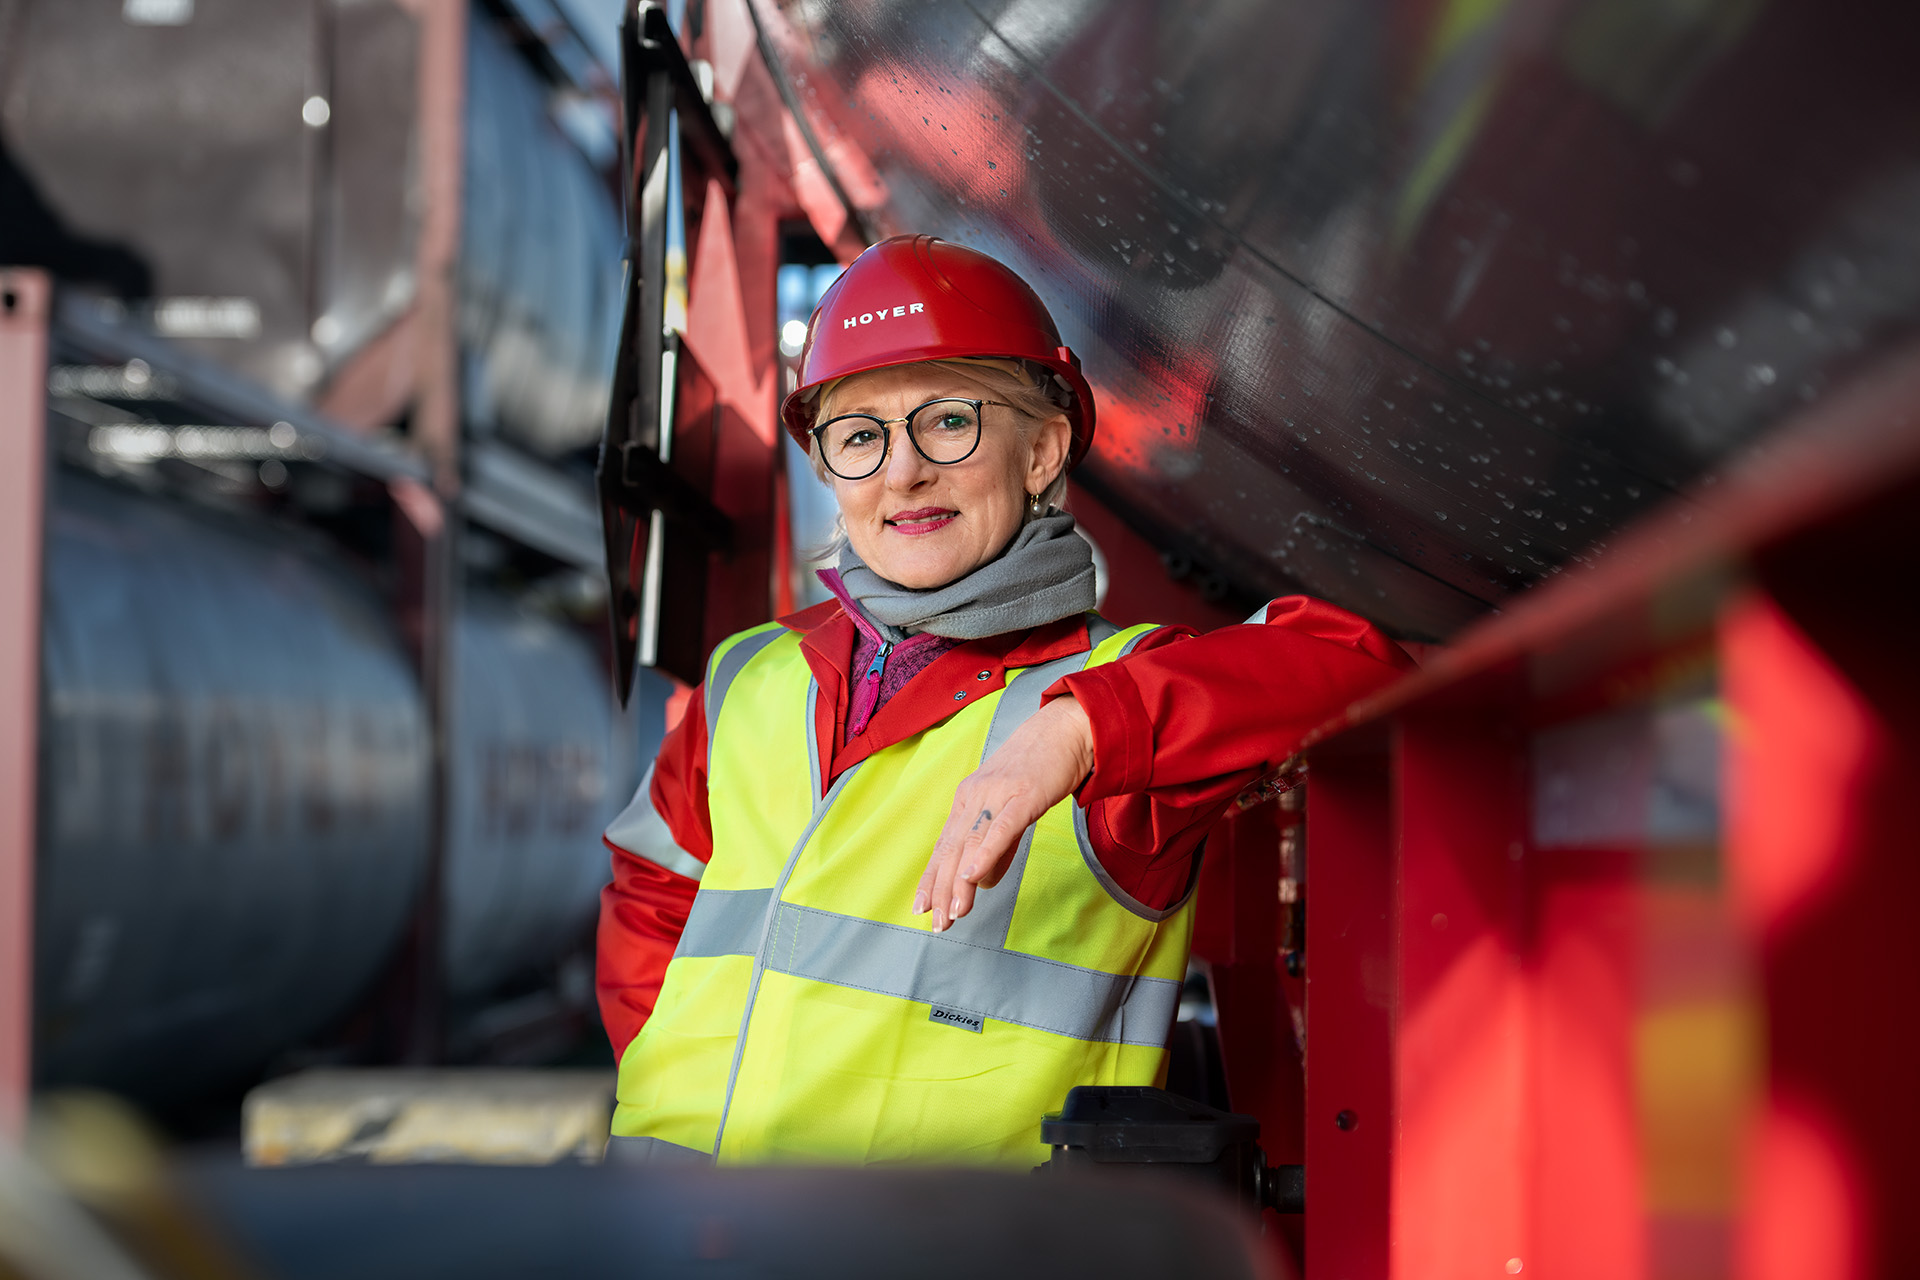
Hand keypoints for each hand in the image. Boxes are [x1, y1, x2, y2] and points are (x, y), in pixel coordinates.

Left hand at [914, 695, 1094, 930]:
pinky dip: (984, 854)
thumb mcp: (1011, 807)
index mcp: (968, 799)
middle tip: (935, 923)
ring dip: (959, 882)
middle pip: (950, 849)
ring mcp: (997, 795)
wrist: (1066, 729)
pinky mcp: (1023, 795)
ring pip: (970, 844)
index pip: (943, 846)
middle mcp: (974, 796)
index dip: (931, 878)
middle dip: (941, 890)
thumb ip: (997, 845)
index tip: (921, 907)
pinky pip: (1000, 829)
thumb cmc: (1040, 768)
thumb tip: (982, 880)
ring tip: (953, 913)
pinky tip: (973, 876)